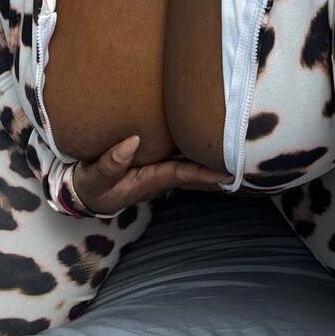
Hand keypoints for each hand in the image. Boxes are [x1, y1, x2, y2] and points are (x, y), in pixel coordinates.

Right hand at [71, 134, 232, 213]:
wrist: (85, 193)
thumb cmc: (91, 186)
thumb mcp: (94, 179)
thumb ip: (109, 163)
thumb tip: (132, 142)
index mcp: (150, 181)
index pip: (183, 175)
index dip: (205, 173)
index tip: (228, 172)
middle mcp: (161, 177)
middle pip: (198, 174)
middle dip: (221, 169)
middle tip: (249, 160)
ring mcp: (160, 171)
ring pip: (193, 165)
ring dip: (214, 160)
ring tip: (241, 150)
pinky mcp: (157, 163)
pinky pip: (184, 159)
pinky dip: (200, 153)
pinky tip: (212, 143)